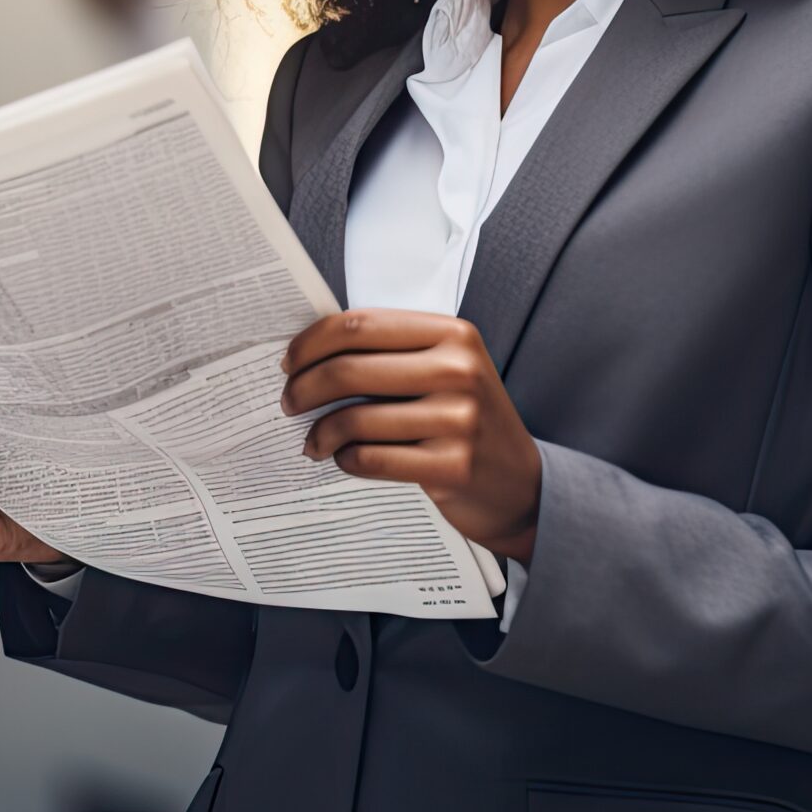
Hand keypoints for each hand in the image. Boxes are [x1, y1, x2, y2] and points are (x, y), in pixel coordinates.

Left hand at [280, 310, 543, 563]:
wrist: (522, 486)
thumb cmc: (467, 420)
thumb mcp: (445, 370)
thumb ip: (393, 353)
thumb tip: (310, 352)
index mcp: (453, 334)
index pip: (359, 324)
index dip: (311, 343)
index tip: (288, 363)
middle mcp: (459, 370)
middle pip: (348, 369)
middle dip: (303, 388)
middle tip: (289, 403)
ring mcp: (459, 420)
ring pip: (354, 418)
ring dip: (319, 433)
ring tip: (313, 442)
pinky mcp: (452, 467)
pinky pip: (371, 459)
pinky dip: (346, 459)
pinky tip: (343, 459)